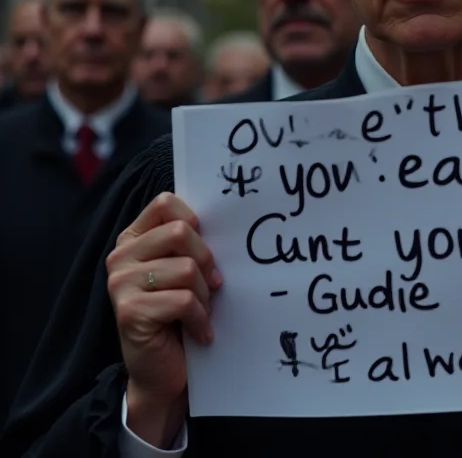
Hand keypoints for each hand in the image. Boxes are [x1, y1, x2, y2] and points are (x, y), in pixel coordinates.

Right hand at [107, 192, 221, 445]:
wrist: (163, 373)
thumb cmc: (180, 315)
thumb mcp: (184, 270)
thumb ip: (190, 242)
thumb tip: (226, 218)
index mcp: (133, 239)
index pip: (165, 202)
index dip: (194, 220)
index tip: (205, 245)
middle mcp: (120, 257)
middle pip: (180, 232)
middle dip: (206, 262)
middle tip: (211, 287)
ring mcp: (120, 284)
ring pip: (186, 268)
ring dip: (204, 295)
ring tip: (200, 311)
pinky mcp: (129, 311)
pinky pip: (183, 301)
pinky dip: (200, 319)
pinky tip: (200, 333)